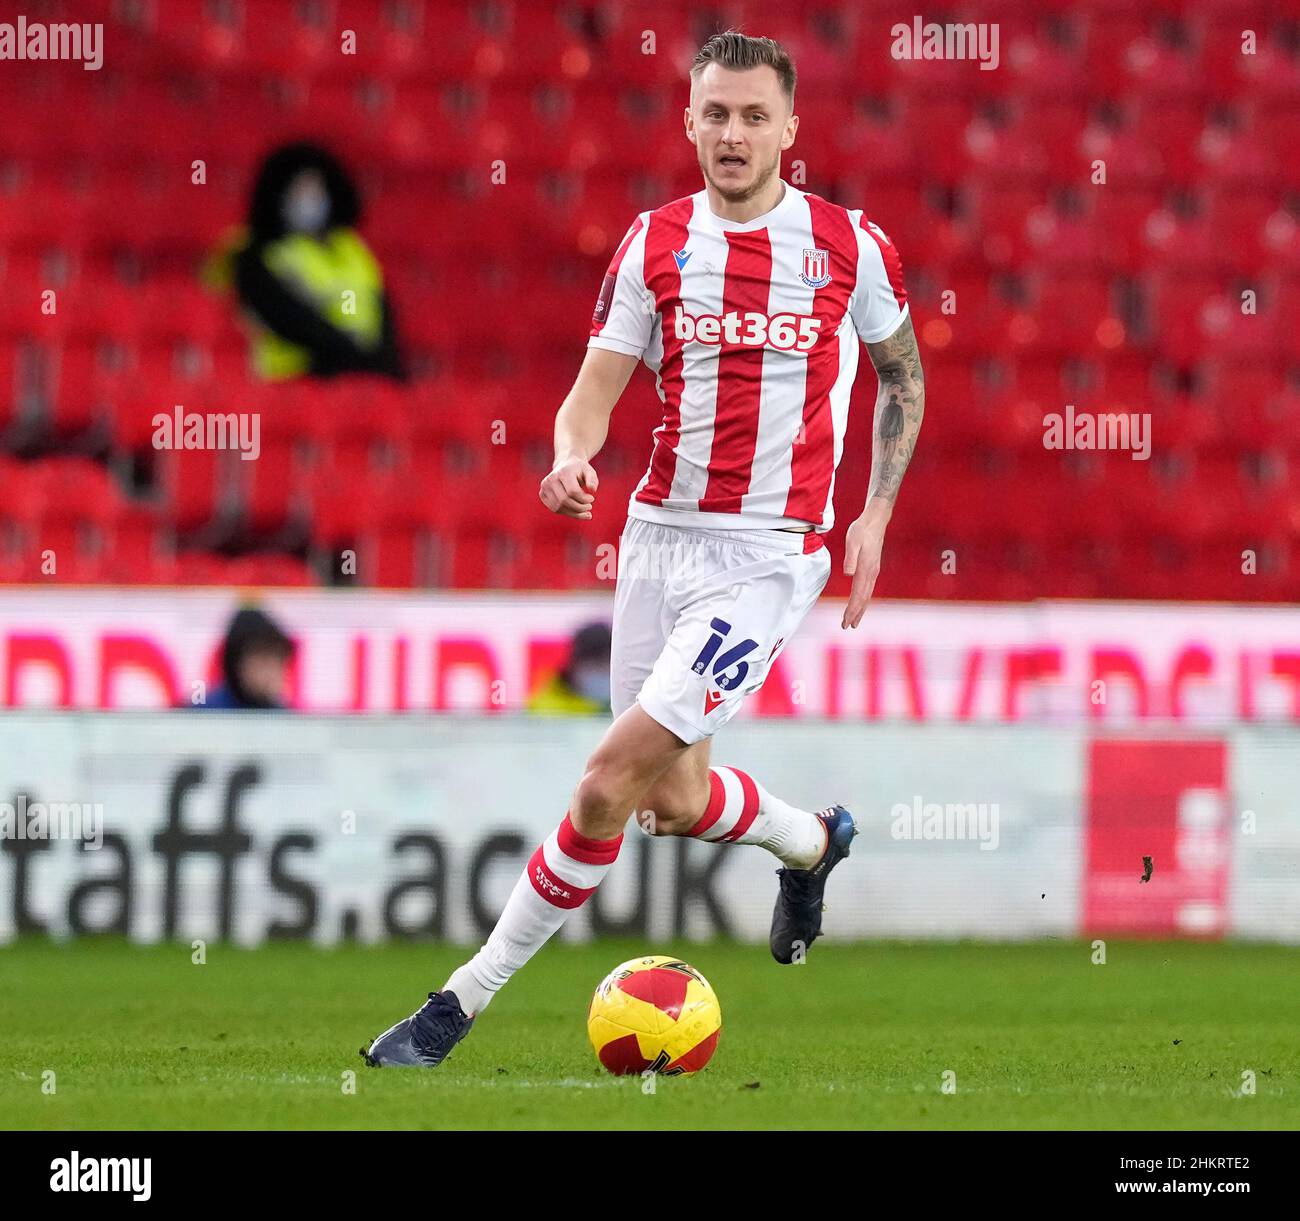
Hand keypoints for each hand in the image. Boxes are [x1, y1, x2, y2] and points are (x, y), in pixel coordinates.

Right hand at [539, 457, 597, 518]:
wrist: (565, 465)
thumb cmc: (579, 470)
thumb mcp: (589, 471)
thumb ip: (592, 479)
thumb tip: (593, 489)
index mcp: (563, 472)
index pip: (572, 491)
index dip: (583, 499)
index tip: (592, 499)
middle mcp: (550, 479)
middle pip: (564, 500)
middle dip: (579, 507)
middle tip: (589, 507)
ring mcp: (544, 487)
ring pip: (559, 507)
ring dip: (574, 512)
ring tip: (585, 511)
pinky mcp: (542, 494)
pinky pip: (555, 509)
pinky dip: (567, 513)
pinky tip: (576, 512)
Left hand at [841, 514, 885, 628]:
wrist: (875, 520)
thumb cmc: (861, 530)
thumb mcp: (852, 541)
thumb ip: (850, 557)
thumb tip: (849, 574)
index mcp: (865, 569)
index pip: (858, 595)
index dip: (851, 610)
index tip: (845, 621)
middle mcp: (871, 573)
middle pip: (863, 599)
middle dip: (855, 614)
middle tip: (847, 626)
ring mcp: (873, 571)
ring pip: (866, 595)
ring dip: (860, 609)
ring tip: (853, 621)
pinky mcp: (872, 568)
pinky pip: (867, 588)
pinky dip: (863, 599)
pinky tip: (860, 603)